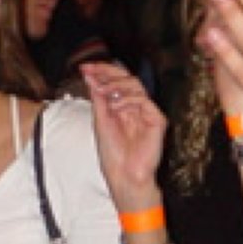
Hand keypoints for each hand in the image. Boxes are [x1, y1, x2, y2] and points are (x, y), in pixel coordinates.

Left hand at [81, 62, 164, 208]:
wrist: (123, 176)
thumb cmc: (113, 154)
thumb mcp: (100, 121)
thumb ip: (98, 98)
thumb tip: (90, 76)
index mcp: (122, 106)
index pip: (116, 82)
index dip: (102, 72)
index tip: (85, 67)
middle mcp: (136, 107)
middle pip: (127, 78)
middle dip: (108, 71)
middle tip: (92, 70)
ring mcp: (147, 113)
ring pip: (136, 85)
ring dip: (115, 85)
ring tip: (102, 92)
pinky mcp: (157, 120)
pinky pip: (144, 101)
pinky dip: (128, 100)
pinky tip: (116, 108)